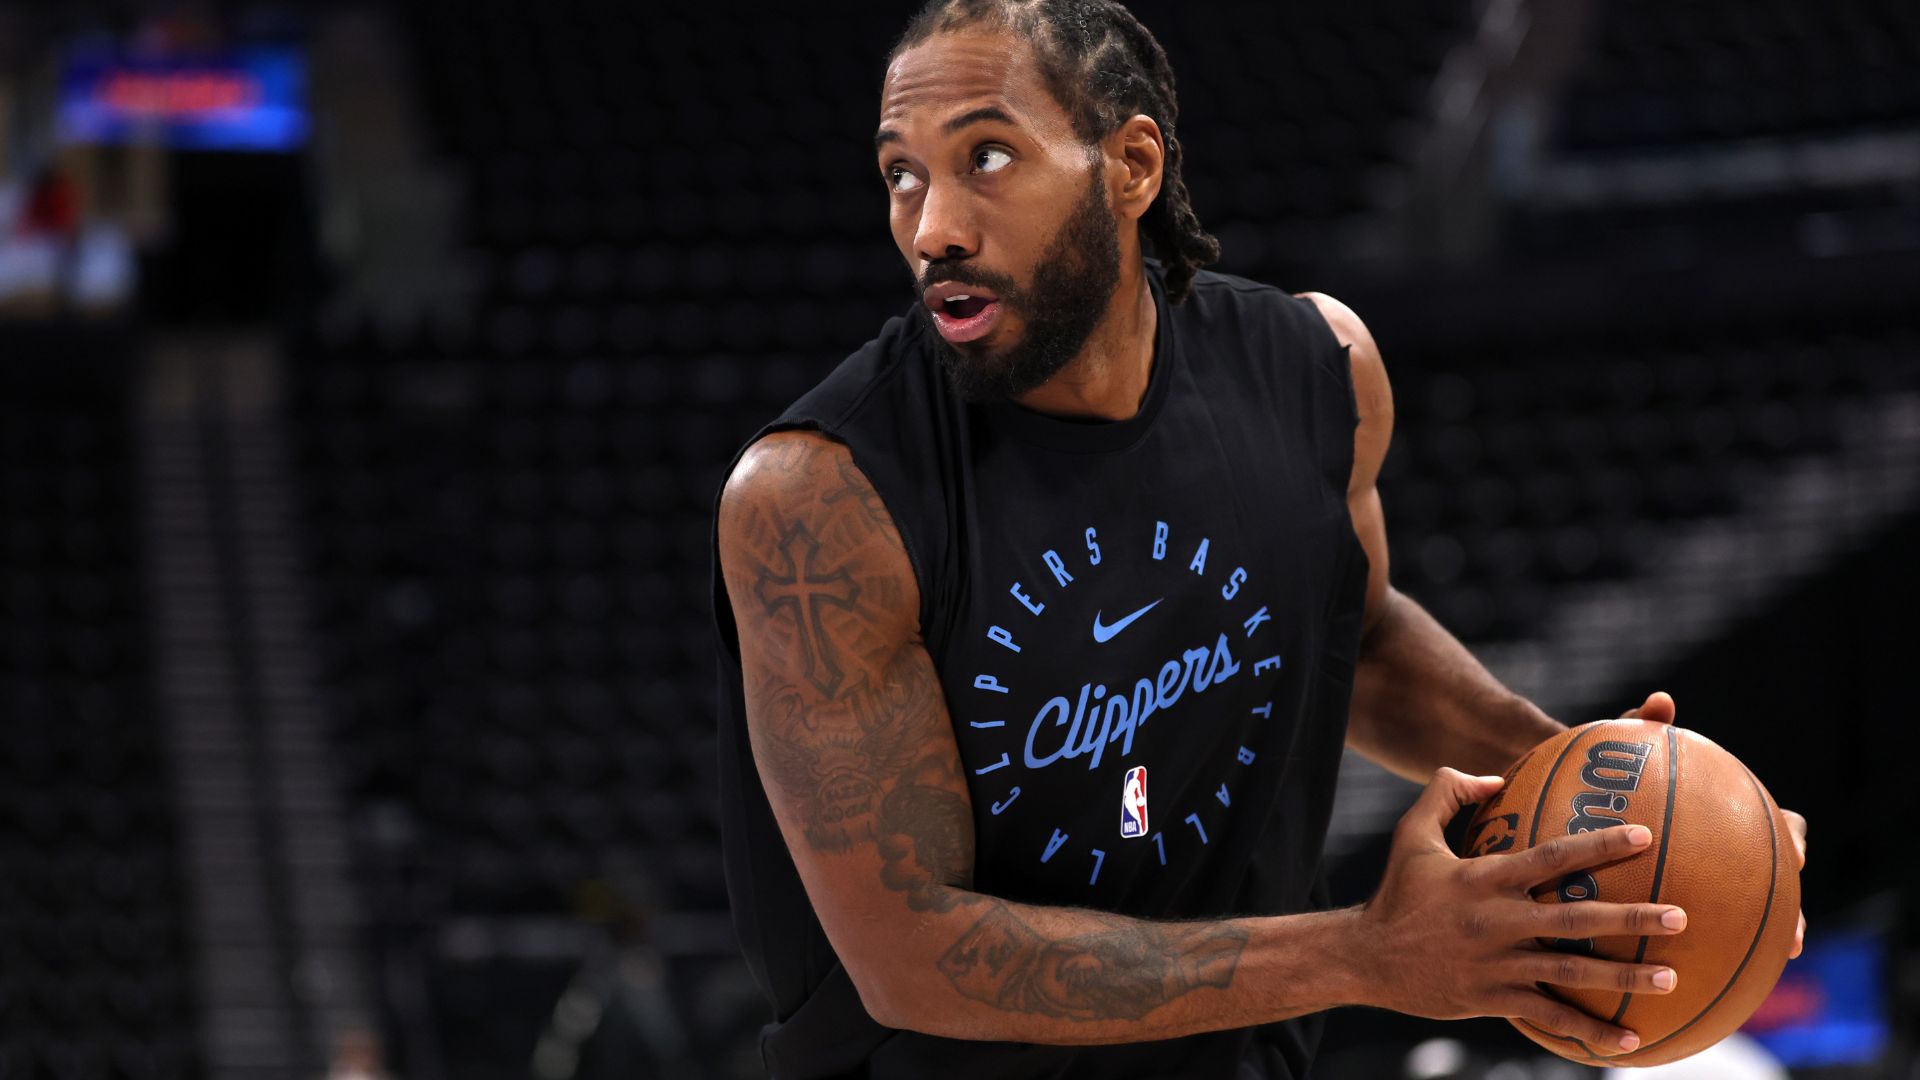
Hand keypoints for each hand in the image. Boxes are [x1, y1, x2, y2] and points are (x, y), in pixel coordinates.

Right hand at [1352, 767, 1688, 1053]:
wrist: (1364, 957)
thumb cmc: (1394, 892)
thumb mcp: (1410, 834)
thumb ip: (1447, 792)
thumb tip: (1494, 776)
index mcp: (1483, 878)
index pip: (1550, 857)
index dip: (1597, 844)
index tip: (1644, 836)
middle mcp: (1496, 921)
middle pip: (1575, 920)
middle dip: (1631, 918)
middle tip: (1679, 914)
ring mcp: (1497, 964)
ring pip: (1571, 974)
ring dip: (1624, 976)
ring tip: (1670, 976)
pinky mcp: (1493, 1000)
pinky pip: (1549, 1016)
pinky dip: (1589, 1032)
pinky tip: (1629, 1041)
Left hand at [1618, 691, 1807, 958]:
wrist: (1566, 801)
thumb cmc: (1602, 773)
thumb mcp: (1616, 751)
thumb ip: (1640, 728)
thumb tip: (1660, 701)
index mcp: (1730, 816)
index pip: (1782, 826)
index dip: (1792, 841)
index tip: (1795, 856)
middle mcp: (1726, 853)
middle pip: (1775, 885)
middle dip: (1790, 912)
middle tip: (1793, 935)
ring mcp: (1704, 883)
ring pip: (1742, 920)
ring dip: (1755, 946)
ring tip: (1755, 973)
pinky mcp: (1669, 905)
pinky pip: (1688, 934)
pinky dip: (1688, 952)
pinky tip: (1672, 971)